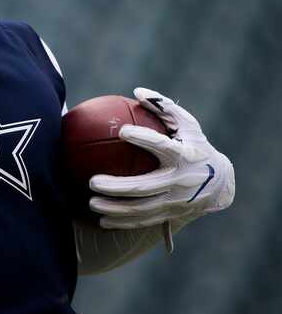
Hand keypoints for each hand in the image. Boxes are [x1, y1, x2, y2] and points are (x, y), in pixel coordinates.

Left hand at [88, 87, 234, 230]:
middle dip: (117, 186)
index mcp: (184, 156)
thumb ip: (164, 107)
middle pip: (144, 187)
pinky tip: (102, 221)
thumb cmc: (195, 146)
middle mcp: (180, 181)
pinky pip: (143, 221)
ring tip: (91, 203)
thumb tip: (137, 91)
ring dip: (115, 208)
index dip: (144, 138)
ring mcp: (175, 201)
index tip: (122, 131)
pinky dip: (122, 222)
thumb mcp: (188, 125)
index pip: (162, 146)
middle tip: (92, 182)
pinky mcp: (171, 215)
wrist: (221, 183)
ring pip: (141, 209)